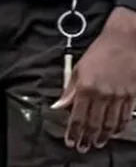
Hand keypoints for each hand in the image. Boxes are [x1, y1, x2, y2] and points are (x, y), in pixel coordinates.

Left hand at [54, 7, 135, 150]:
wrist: (124, 41)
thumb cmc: (100, 52)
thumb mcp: (78, 68)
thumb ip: (69, 90)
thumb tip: (59, 105)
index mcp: (86, 87)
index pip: (77, 116)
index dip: (73, 132)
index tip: (70, 141)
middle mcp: (102, 94)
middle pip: (93, 123)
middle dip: (87, 138)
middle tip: (83, 147)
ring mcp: (119, 96)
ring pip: (110, 123)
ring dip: (102, 136)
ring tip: (96, 143)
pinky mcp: (131, 95)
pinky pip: (124, 116)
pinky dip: (118, 127)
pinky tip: (112, 131)